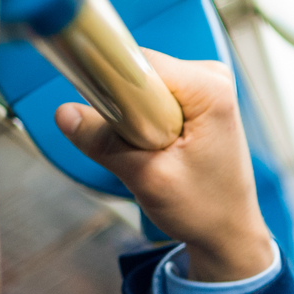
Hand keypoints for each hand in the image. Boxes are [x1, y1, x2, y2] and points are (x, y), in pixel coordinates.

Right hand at [55, 52, 272, 281]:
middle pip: (138, 71)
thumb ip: (104, 144)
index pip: (138, 61)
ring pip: (140, 85)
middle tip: (142, 148)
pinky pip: (149, 97)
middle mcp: (211, 78)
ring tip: (155, 152)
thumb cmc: (206, 209)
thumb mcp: (148, 180)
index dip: (112, 86)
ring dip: (134, 119)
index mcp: (210, 88)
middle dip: (125, 109)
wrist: (229, 231)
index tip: (104, 115)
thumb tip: (64, 114)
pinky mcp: (195, 100)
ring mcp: (205, 87)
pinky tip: (158, 147)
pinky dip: (143, 122)